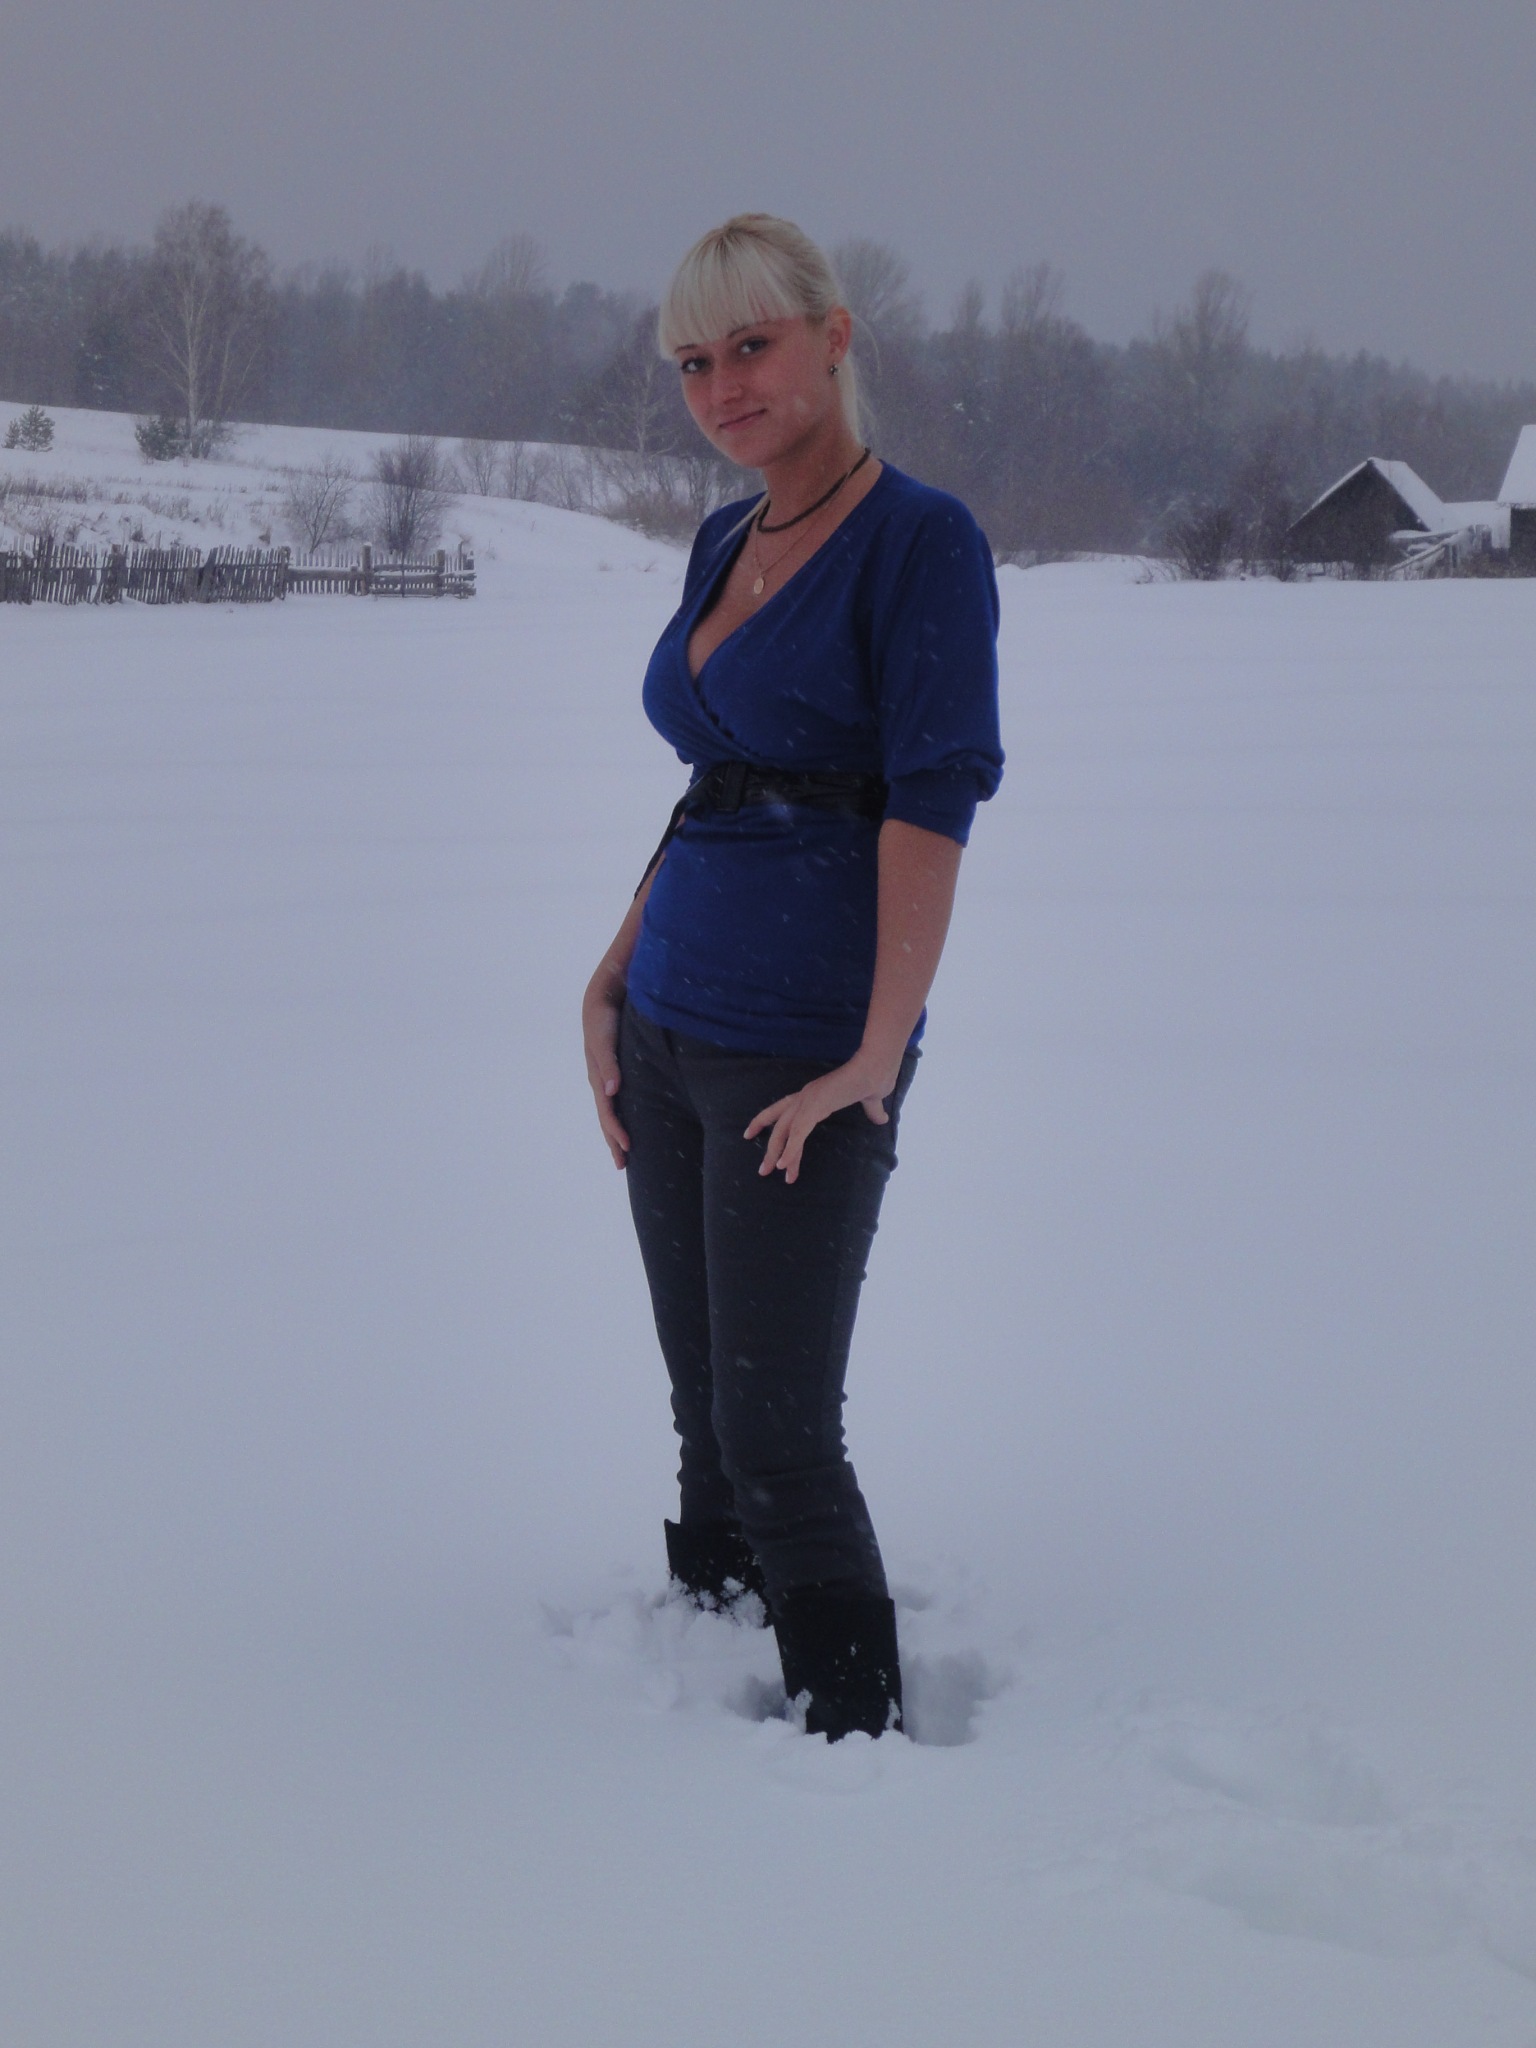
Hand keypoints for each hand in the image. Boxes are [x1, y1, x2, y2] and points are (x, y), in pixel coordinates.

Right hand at [582, 980, 629, 1168]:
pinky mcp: (614, 1071)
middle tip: (622, 1165)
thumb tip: (611, 1091)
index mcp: (598, 1079)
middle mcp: (601, 1082)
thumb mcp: (604, 1039)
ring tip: (624, 1152)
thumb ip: (609, 1063)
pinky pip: (617, 1101)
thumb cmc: (603, 1020)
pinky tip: (630, 1122)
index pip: (607, 1114)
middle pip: (606, 1119)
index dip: (616, 1133)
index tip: (627, 1148)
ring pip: (611, 1112)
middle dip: (613, 1142)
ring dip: (616, 1133)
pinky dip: (622, 1116)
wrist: (600, 1000)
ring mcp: (606, 1078)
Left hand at [743, 1056, 897, 1185]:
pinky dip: (790, 1149)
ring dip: (777, 1154)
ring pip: (784, 1131)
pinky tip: (784, 1165)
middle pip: (779, 1125)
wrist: (877, 1066)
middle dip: (770, 1148)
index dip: (765, 1121)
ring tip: (771, 1172)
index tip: (750, 1134)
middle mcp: (805, 1097)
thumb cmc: (875, 1076)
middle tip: (763, 1170)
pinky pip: (797, 1133)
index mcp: (813, 1095)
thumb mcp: (871, 1099)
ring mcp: (808, 1100)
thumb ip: (872, 1110)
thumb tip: (881, 1119)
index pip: (782, 1110)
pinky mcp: (815, 1106)